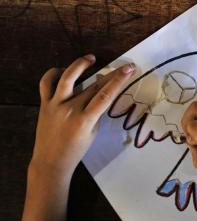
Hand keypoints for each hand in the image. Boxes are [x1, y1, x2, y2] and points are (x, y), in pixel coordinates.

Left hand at [30, 54, 135, 178]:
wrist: (51, 162)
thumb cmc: (76, 150)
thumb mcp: (93, 133)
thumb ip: (96, 113)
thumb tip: (101, 93)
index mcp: (85, 120)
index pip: (105, 95)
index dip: (118, 80)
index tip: (128, 69)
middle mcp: (70, 110)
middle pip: (93, 86)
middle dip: (110, 74)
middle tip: (122, 66)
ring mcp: (55, 105)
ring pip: (66, 78)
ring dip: (80, 65)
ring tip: (91, 58)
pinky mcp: (44, 104)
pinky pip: (46, 83)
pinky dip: (53, 73)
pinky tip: (63, 70)